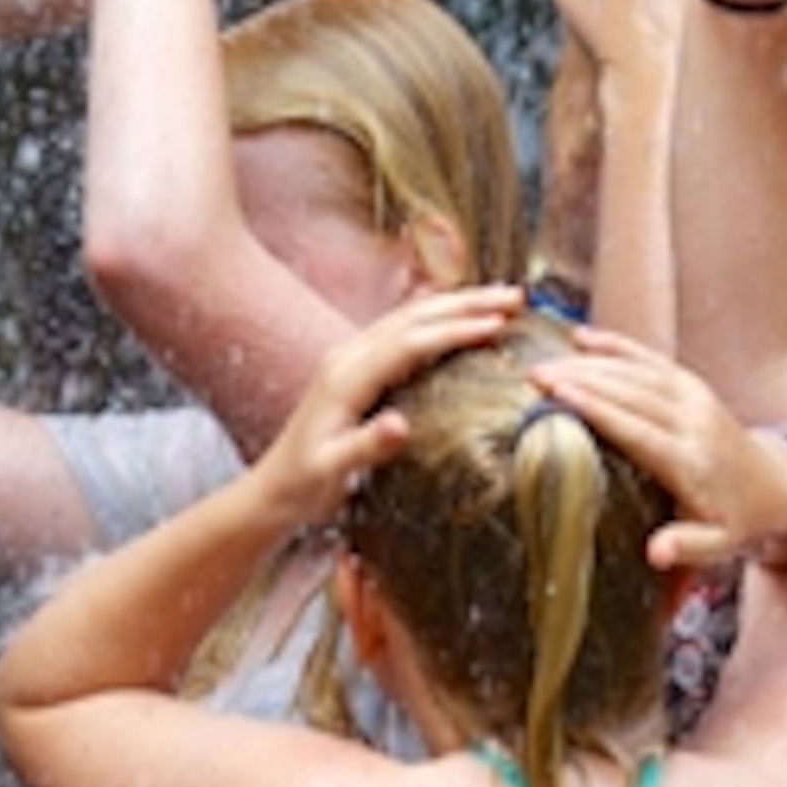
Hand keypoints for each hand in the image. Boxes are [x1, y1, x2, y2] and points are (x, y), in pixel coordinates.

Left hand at [257, 283, 524, 530]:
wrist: (272, 490)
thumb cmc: (301, 485)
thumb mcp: (331, 471)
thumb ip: (366, 447)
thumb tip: (401, 425)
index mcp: (345, 378)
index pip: (409, 343)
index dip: (454, 330)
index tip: (498, 324)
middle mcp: (347, 358)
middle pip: (413, 317)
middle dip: (465, 302)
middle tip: (514, 296)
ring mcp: (351, 359)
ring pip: (409, 318)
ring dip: (455, 305)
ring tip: (500, 300)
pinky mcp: (356, 369)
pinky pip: (403, 332)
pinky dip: (437, 319)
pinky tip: (459, 319)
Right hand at [527, 326, 786, 570]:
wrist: (777, 484)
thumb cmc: (738, 519)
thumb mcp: (721, 545)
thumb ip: (687, 548)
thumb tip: (654, 552)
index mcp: (692, 461)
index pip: (638, 430)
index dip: (597, 410)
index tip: (560, 395)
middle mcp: (692, 421)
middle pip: (630, 393)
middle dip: (581, 380)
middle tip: (536, 375)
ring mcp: (693, 397)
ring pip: (635, 371)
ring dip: (589, 363)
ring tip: (545, 363)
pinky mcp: (690, 384)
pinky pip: (649, 358)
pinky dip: (615, 345)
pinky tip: (582, 337)